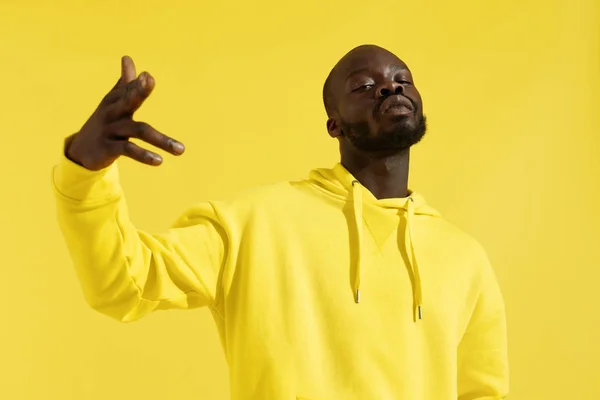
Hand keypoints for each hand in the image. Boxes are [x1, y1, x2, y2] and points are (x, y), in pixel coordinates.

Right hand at [65, 56, 184, 170]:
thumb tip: (128, 57)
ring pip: (138, 131)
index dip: (137, 84)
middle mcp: (113, 113)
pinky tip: (159, 161)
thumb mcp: (112, 102)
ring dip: (161, 140)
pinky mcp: (109, 149)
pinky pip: (129, 150)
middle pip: (128, 100)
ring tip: (181, 150)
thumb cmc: (105, 121)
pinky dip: (144, 155)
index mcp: (115, 101)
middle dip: (138, 90)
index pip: (128, 89)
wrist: (81, 150)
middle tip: (150, 81)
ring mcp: (111, 131)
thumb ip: (125, 83)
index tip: (148, 77)